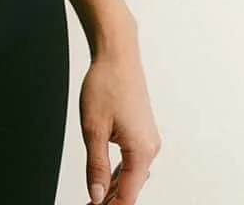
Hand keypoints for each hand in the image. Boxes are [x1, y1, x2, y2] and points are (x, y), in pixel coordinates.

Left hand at [79, 39, 160, 203]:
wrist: (117, 54)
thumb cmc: (107, 83)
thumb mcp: (93, 128)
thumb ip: (96, 166)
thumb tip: (96, 195)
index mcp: (141, 150)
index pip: (127, 195)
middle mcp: (150, 147)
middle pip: (131, 187)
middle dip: (111, 200)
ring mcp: (148, 138)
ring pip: (132, 174)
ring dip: (114, 188)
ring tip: (95, 198)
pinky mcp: (142, 130)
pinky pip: (132, 160)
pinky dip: (119, 172)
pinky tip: (106, 179)